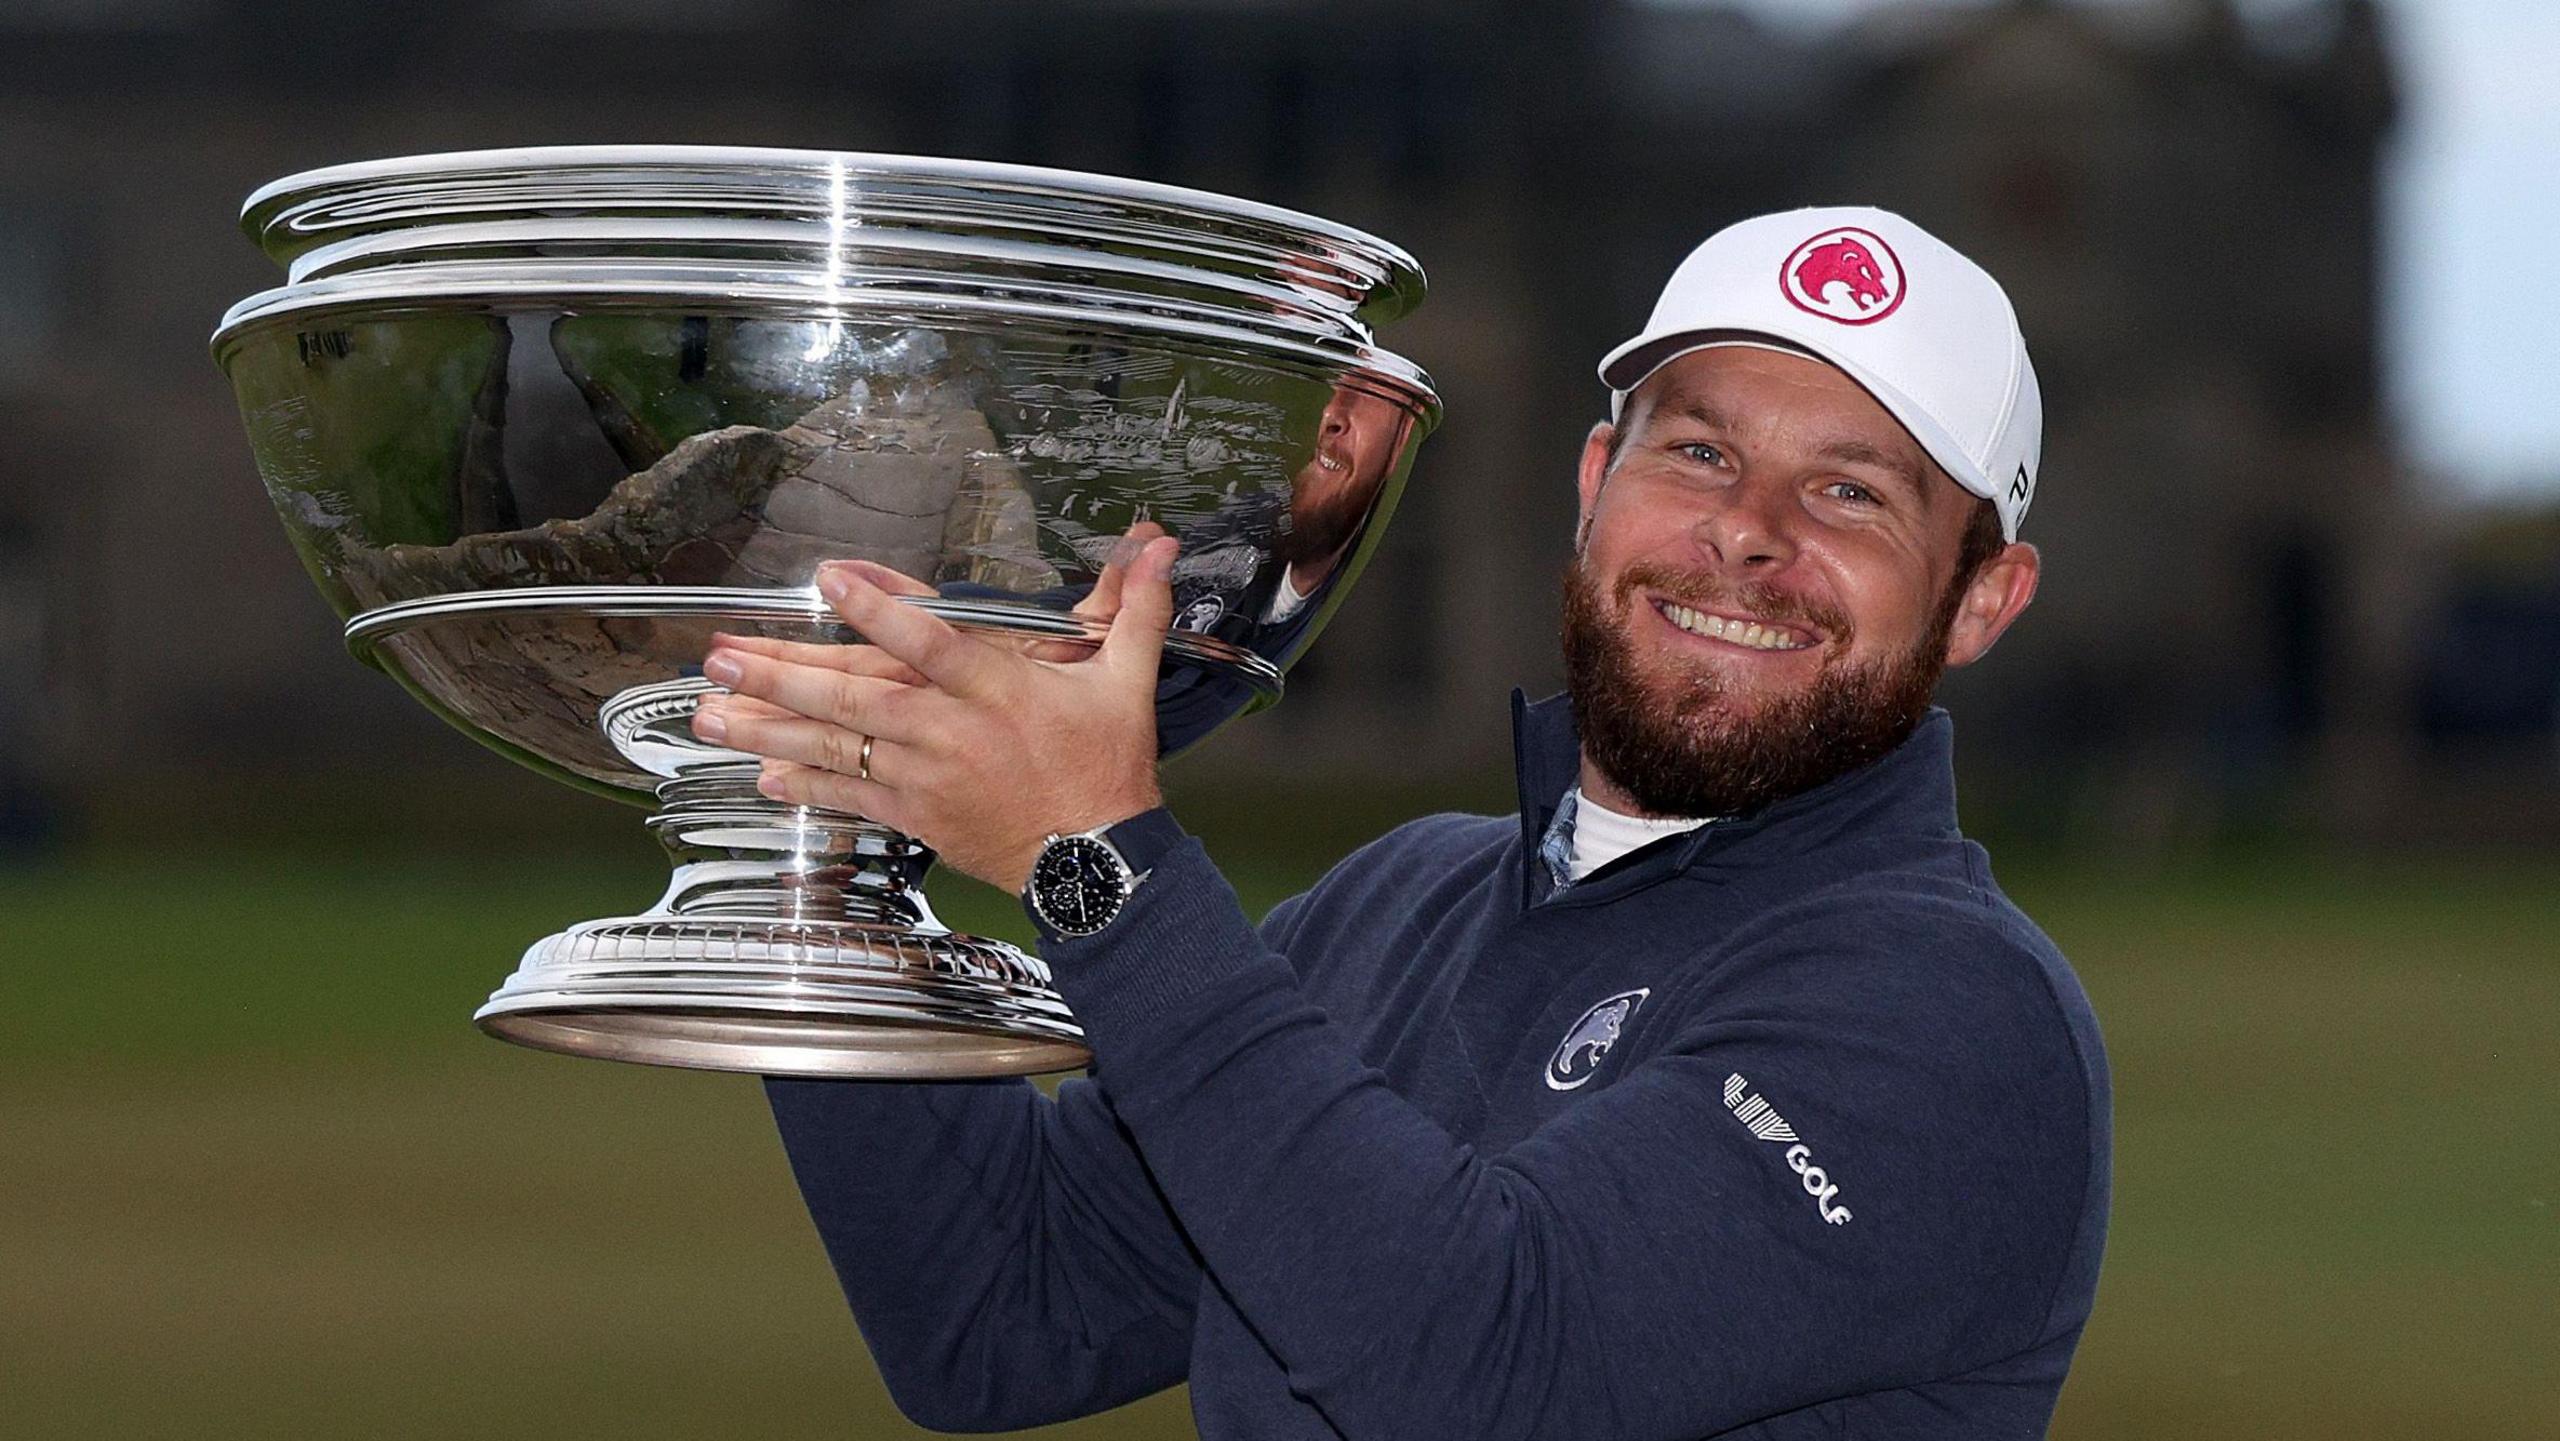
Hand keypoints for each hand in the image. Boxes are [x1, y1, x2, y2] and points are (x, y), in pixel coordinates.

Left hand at [693, 530, 1178, 894]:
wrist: (1097, 862)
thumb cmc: (1106, 768)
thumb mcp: (1125, 679)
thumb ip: (1133, 606)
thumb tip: (1155, 542)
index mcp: (997, 686)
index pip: (928, 639)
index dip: (876, 607)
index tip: (827, 579)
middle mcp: (950, 729)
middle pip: (854, 695)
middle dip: (780, 674)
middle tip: (721, 656)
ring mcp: (926, 775)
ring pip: (837, 745)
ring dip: (768, 727)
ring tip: (711, 710)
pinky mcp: (916, 815)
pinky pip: (849, 796)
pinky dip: (803, 784)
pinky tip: (760, 770)